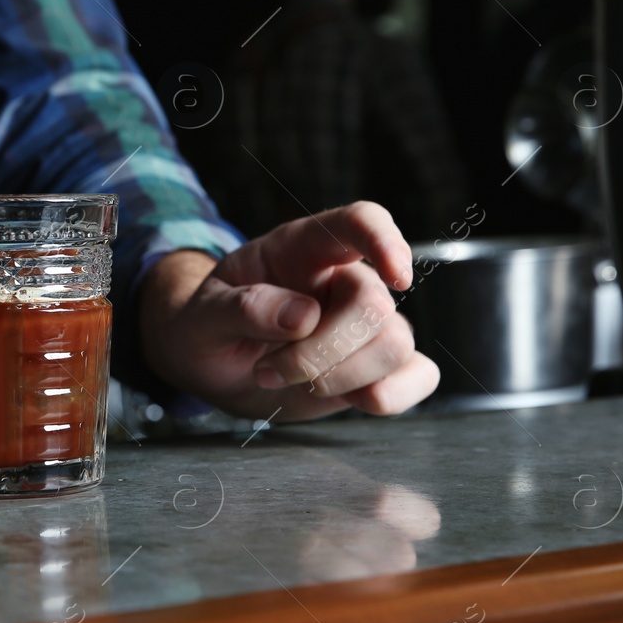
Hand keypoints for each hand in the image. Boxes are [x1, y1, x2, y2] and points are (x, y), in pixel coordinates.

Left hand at [139, 201, 437, 421]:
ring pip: (396, 344)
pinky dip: (394, 396)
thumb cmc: (207, 327)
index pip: (359, 222)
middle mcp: (342, 280)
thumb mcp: (203, 315)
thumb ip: (244, 308)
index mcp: (302, 248)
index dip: (384, 240)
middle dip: (321, 352)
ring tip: (285, 380)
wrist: (210, 365)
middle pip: (373, 304)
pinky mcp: (375, 367)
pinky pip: (419, 375)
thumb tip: (303, 316)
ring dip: (340, 377)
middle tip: (267, 369)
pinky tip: (355, 400)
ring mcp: (364, 325)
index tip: (397, 277)